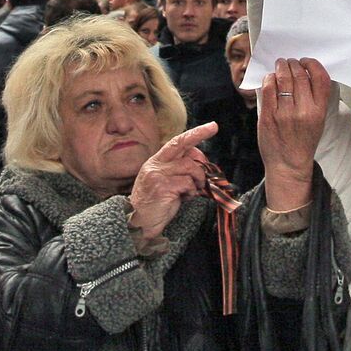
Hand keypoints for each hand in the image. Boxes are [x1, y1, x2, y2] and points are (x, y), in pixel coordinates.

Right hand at [127, 123, 218, 239]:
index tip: (212, 126)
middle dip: (200, 134)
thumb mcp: (166, 183)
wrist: (138, 224)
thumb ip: (180, 171)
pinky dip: (192, 191)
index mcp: (155, 162)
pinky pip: (187, 183)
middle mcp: (155, 165)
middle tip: (212, 137)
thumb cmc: (155, 205)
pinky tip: (185, 197)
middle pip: (182, 144)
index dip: (195, 133)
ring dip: (198, 179)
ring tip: (193, 190)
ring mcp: (157, 175)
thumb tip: (201, 162)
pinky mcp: (162, 186)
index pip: (176, 141)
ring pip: (190, 166)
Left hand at [257, 58, 330, 210]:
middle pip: (300, 75)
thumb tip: (304, 73)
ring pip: (283, 79)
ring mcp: (284, 114)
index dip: (313, 65)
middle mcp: (303, 111)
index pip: (321, 78)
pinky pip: (268, 89)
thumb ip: (314, 99)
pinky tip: (271, 79)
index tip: (306, 62)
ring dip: (281, 67)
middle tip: (290, 62)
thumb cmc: (303, 142)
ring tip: (280, 65)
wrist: (288, 165)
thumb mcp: (318, 121)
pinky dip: (269, 79)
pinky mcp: (268, 116)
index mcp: (319, 112)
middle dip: (294, 64)